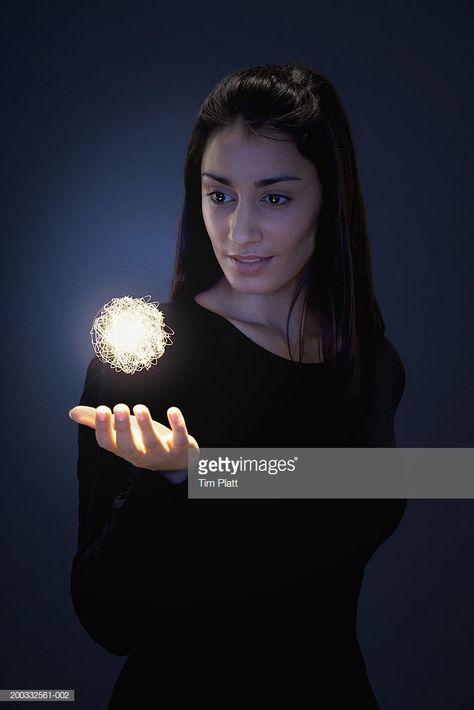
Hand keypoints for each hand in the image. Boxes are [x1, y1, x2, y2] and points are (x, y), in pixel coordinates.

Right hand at [68, 403, 198, 470]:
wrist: (177, 461)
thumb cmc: (143, 441)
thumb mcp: (122, 431)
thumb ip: (99, 422)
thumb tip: (72, 412)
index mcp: (123, 449)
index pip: (108, 444)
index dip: (104, 429)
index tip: (101, 409)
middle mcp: (140, 454)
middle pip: (128, 446)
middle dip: (123, 429)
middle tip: (119, 407)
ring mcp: (161, 453)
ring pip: (152, 443)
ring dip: (146, 426)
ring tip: (140, 407)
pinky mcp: (181, 448)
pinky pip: (180, 439)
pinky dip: (177, 426)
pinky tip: (173, 410)